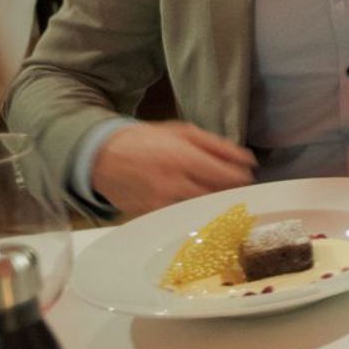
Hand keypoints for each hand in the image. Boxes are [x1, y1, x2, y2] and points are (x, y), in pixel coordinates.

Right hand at [92, 121, 255, 215]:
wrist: (100, 157)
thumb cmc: (146, 140)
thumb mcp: (182, 132)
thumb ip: (217, 146)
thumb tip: (248, 160)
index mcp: (183, 159)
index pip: (226, 178)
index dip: (241, 179)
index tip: (246, 176)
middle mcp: (172, 184)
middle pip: (216, 196)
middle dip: (228, 191)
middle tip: (231, 185)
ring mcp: (160, 204)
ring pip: (200, 208)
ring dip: (210, 201)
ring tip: (209, 190)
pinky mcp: (150, 216)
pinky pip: (180, 216)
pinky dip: (189, 209)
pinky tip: (188, 199)